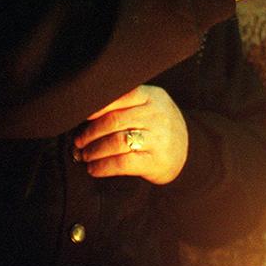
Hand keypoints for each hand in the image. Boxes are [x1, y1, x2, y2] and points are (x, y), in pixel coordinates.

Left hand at [73, 85, 188, 184]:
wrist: (186, 153)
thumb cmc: (157, 127)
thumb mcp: (149, 106)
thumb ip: (125, 102)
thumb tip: (86, 112)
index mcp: (153, 97)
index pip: (120, 96)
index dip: (97, 107)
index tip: (82, 116)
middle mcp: (157, 116)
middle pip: (114, 121)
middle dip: (90, 133)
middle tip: (79, 141)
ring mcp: (159, 139)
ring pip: (115, 142)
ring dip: (93, 150)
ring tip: (85, 155)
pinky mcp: (156, 161)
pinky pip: (122, 163)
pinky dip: (102, 166)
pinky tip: (94, 168)